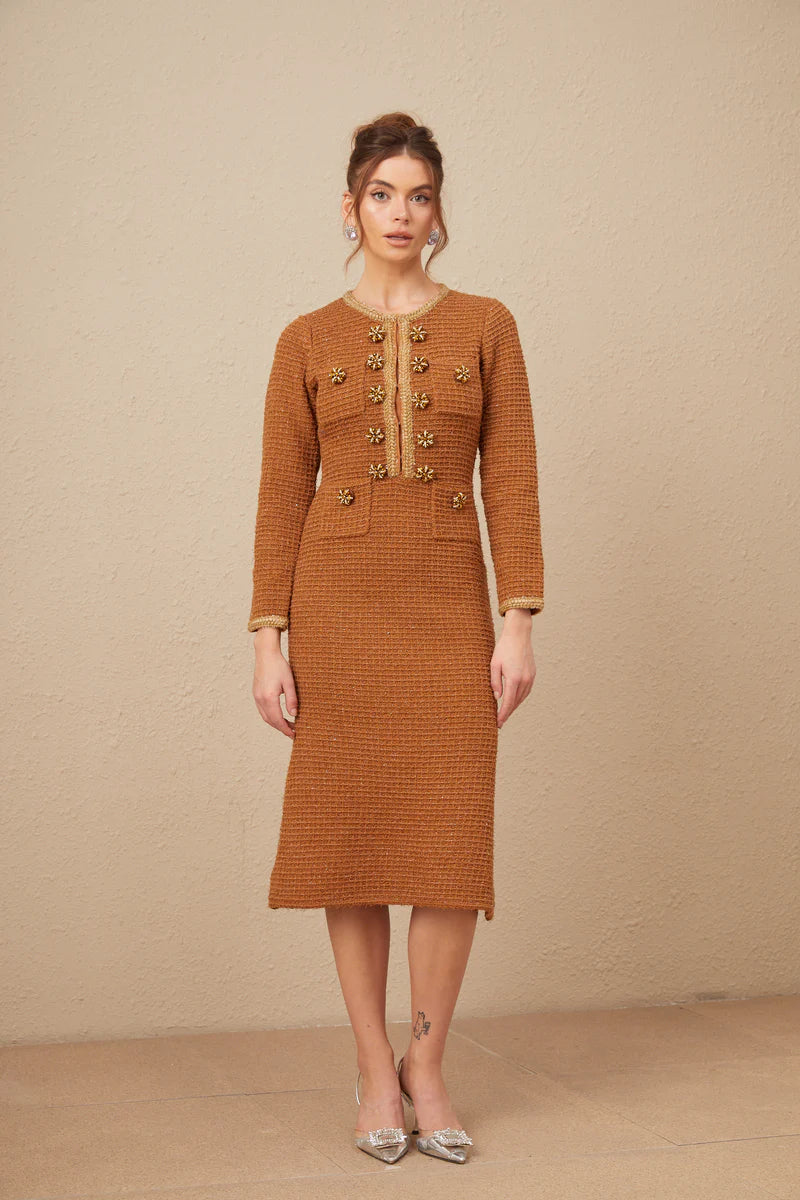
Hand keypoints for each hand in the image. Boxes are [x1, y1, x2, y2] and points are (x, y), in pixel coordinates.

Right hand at [252, 627, 298, 738]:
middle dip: (281, 728)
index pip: (277, 719)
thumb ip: (292, 699)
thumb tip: (294, 715)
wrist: (265, 654)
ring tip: (287, 725)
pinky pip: (262, 710)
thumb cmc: (279, 665)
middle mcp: (260, 699)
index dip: (285, 729)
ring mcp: (256, 696)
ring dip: (275, 723)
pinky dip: (270, 716)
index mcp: (269, 697)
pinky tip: (278, 715)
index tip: (293, 734)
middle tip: (292, 732)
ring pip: (265, 716)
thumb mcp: (289, 682)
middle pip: (270, 720)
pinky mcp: (256, 693)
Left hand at [490, 609, 535, 728]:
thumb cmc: (503, 648)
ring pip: (522, 698)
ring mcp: (530, 677)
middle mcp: (524, 680)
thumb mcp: (494, 664)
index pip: (508, 703)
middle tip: (499, 722)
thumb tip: (497, 698)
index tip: (498, 723)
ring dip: (514, 706)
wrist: (519, 635)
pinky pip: (526, 691)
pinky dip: (519, 698)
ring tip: (505, 713)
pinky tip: (513, 700)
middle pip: (515, 702)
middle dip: (507, 713)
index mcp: (514, 678)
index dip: (503, 715)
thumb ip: (495, 682)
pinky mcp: (532, 674)